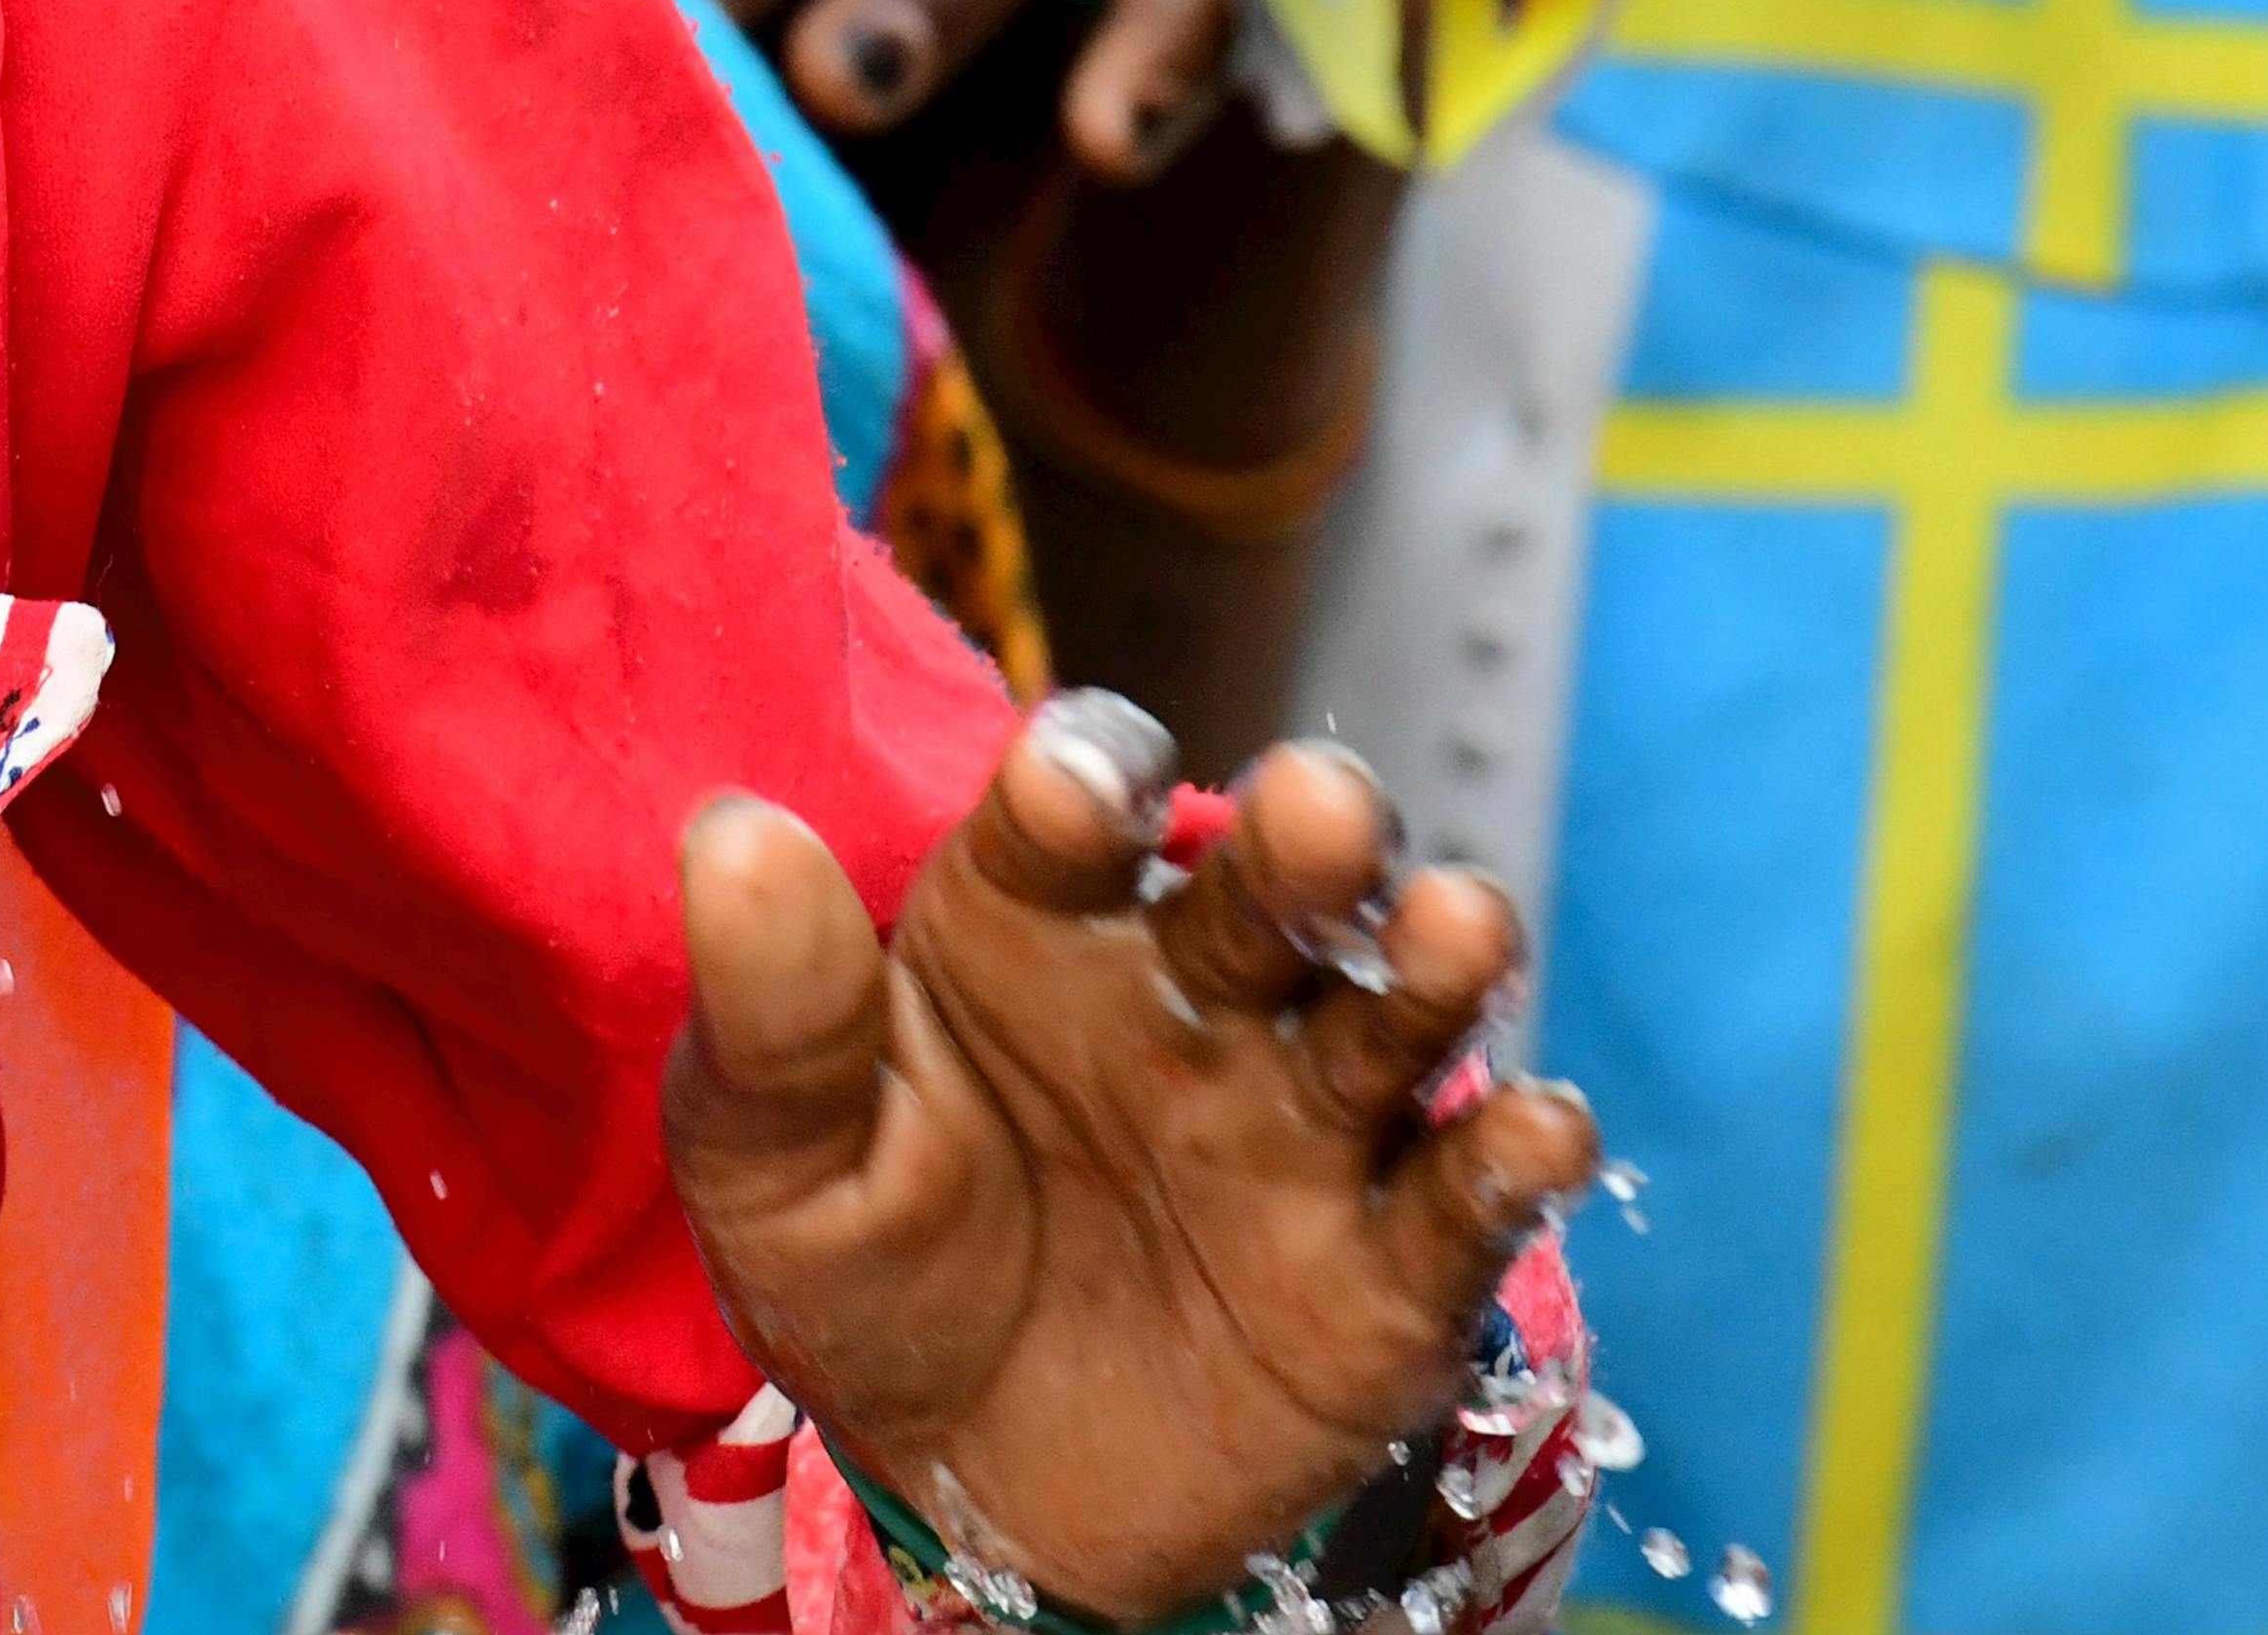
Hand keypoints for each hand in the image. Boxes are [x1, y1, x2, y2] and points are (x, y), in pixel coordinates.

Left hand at [670, 709, 1593, 1616]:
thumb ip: (774, 1010)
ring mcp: (1302, 1124)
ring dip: (1437, 962)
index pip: (1072, 812)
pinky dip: (1516, 1159)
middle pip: (1267, 885)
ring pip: (1394, 1014)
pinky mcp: (1386, 1273)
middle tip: (1316, 810)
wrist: (960, 1488)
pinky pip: (1466, 1203)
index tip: (1074, 783)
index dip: (1084, 780)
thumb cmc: (865, 1268)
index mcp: (1035, 924)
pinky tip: (1535, 1132)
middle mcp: (1191, 993)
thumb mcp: (775, 1158)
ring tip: (1451, 929)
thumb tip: (732, 831)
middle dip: (1304, 837)